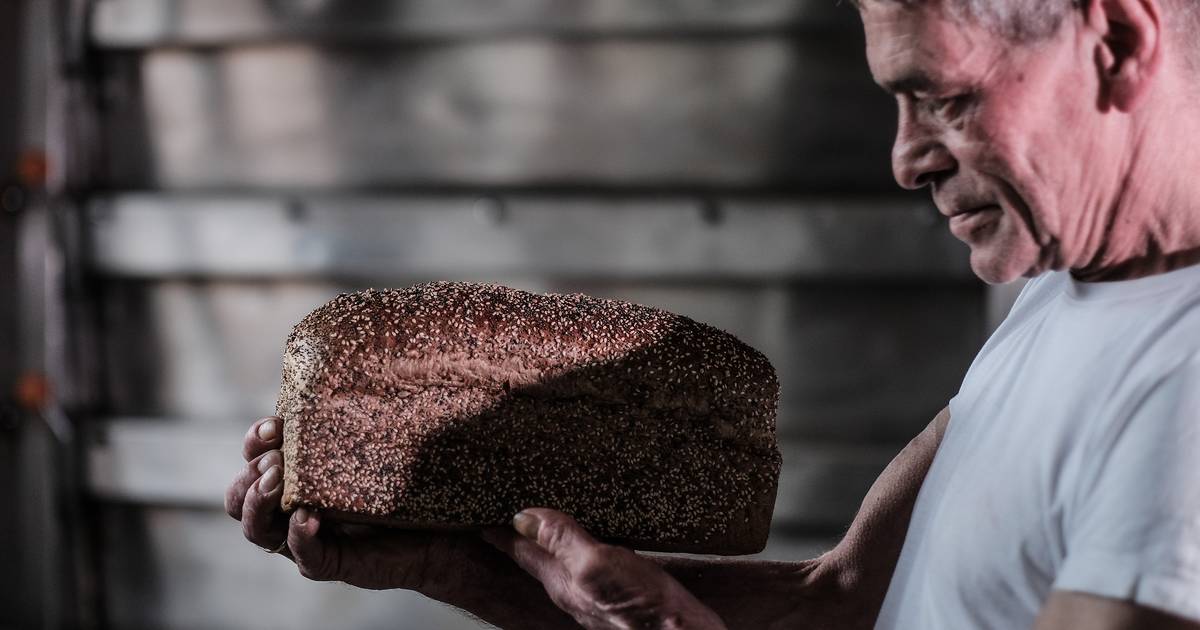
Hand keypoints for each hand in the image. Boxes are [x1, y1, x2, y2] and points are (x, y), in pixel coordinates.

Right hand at [224, 415, 471, 591]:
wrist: (441, 527)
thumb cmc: (405, 480)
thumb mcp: (376, 443)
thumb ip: (355, 418)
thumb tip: (352, 360)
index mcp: (295, 475)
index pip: (253, 458)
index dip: (254, 441)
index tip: (275, 424)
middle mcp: (290, 507)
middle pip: (237, 497)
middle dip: (248, 474)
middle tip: (276, 459)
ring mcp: (305, 539)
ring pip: (257, 530)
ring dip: (260, 504)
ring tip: (279, 483)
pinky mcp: (329, 563)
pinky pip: (304, 556)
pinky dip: (300, 536)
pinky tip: (309, 517)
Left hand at [484, 509, 727, 629]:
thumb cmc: (643, 607)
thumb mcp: (598, 564)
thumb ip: (563, 540)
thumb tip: (523, 517)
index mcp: (562, 581)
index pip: (522, 550)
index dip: (503, 531)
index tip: (482, 517)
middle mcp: (574, 592)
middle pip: (540, 558)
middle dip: (524, 536)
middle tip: (507, 515)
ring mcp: (597, 596)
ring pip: (565, 562)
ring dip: (553, 541)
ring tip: (545, 522)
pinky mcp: (621, 596)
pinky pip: (592, 566)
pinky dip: (585, 548)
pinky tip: (596, 541)